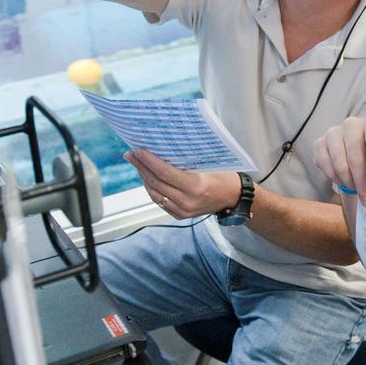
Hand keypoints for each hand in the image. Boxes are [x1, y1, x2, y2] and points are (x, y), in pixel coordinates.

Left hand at [124, 149, 241, 219]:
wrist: (234, 198)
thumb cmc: (223, 176)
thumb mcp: (208, 165)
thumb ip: (186, 161)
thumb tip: (162, 148)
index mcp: (195, 187)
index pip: (165, 173)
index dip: (149, 161)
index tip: (138, 150)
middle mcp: (187, 202)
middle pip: (156, 183)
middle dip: (141, 167)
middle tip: (131, 154)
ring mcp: (182, 211)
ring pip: (155, 193)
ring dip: (144, 177)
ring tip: (137, 164)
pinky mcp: (179, 216)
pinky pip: (160, 201)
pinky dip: (152, 188)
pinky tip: (147, 177)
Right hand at [312, 116, 365, 206]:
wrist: (359, 150)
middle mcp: (352, 124)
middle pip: (355, 155)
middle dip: (362, 181)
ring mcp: (333, 132)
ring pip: (340, 164)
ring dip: (350, 183)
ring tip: (359, 191)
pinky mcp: (319, 143)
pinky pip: (326, 167)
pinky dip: (336, 179)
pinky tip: (346, 183)